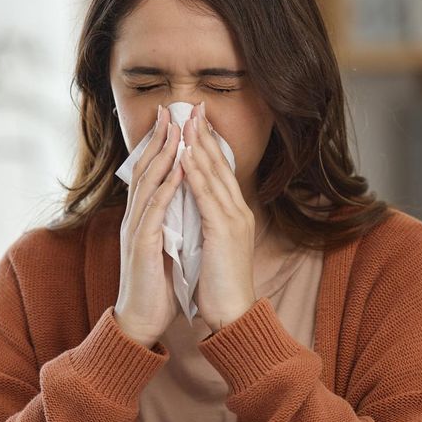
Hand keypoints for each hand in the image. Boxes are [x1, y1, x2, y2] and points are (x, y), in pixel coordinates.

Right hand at [114, 104, 184, 348]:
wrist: (141, 320)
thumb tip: (181, 202)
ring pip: (148, 184)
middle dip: (158, 139)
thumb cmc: (155, 286)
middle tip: (170, 110)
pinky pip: (155, 211)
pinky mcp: (143, 246)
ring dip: (163, 155)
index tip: (173, 120)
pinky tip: (177, 170)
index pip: (150, 174)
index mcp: (142, 218)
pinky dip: (166, 188)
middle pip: (145, 170)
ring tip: (175, 129)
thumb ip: (168, 223)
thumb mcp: (163, 246)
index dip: (160, 146)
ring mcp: (137, 230)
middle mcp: (135, 218)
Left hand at [181, 102, 256, 331]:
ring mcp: (233, 219)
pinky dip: (194, 174)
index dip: (208, 145)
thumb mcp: (214, 247)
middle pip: (220, 165)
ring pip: (214, 174)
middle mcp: (238, 211)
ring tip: (186, 121)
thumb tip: (194, 208)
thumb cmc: (219, 286)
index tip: (196, 122)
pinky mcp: (223, 231)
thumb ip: (207, 224)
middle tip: (193, 107)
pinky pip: (206, 196)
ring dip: (198, 146)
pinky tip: (183, 157)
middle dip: (205, 135)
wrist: (233, 314)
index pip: (221, 172)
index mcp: (235, 215)